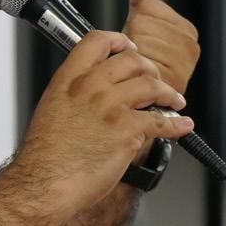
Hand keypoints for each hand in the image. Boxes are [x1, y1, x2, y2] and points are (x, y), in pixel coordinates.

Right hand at [15, 31, 194, 219]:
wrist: (44, 184)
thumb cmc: (45, 156)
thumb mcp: (51, 109)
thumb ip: (74, 94)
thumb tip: (97, 92)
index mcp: (67, 80)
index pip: (97, 41)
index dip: (119, 41)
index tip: (129, 48)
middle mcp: (89, 87)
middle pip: (131, 60)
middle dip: (149, 69)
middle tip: (154, 79)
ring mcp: (110, 106)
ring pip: (151, 85)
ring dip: (168, 94)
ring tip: (174, 101)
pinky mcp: (127, 130)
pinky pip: (162, 120)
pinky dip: (177, 124)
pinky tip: (182, 125)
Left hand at [122, 0, 200, 94]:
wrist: (135, 103)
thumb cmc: (139, 67)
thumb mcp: (141, 28)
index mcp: (185, 30)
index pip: (148, 7)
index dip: (136, 23)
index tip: (143, 40)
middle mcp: (189, 46)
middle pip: (142, 21)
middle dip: (133, 38)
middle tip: (139, 57)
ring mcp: (181, 64)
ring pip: (138, 39)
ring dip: (131, 54)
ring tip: (138, 68)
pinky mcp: (170, 81)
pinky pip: (138, 59)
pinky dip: (132, 68)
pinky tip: (139, 78)